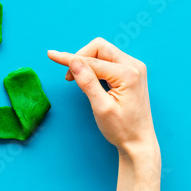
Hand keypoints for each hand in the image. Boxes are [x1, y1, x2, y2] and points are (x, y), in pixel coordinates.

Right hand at [48, 38, 159, 190]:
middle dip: (80, 58)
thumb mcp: (101, 107)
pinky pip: (109, 60)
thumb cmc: (122, 129)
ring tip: (78, 81)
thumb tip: (73, 62)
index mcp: (128, 74)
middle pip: (99, 48)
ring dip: (87, 62)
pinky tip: (90, 80)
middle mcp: (134, 66)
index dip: (69, 59)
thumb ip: (87, 82)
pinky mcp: (132, 72)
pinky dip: (95, 66)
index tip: (51, 54)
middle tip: (69, 77)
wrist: (139, 142)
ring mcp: (134, 68)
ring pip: (103, 52)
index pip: (91, 61)